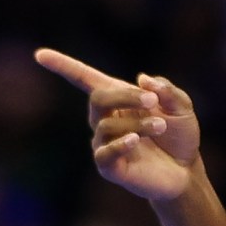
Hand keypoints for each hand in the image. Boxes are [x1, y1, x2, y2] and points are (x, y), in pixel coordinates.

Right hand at [36, 50, 201, 202]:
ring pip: (107, 125)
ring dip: (138, 123)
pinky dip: (120, 144)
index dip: (62, 65)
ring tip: (161, 127)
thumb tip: (142, 79)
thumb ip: (167, 91)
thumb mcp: (183, 108)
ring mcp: (104, 143)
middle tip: (153, 101)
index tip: (39, 55)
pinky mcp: (109, 167)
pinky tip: (135, 141)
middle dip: (125, 96)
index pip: (83, 78)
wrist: (186, 171)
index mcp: (118, 98)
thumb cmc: (180, 136)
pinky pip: (104, 153)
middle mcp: (105, 119)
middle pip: (98, 99)